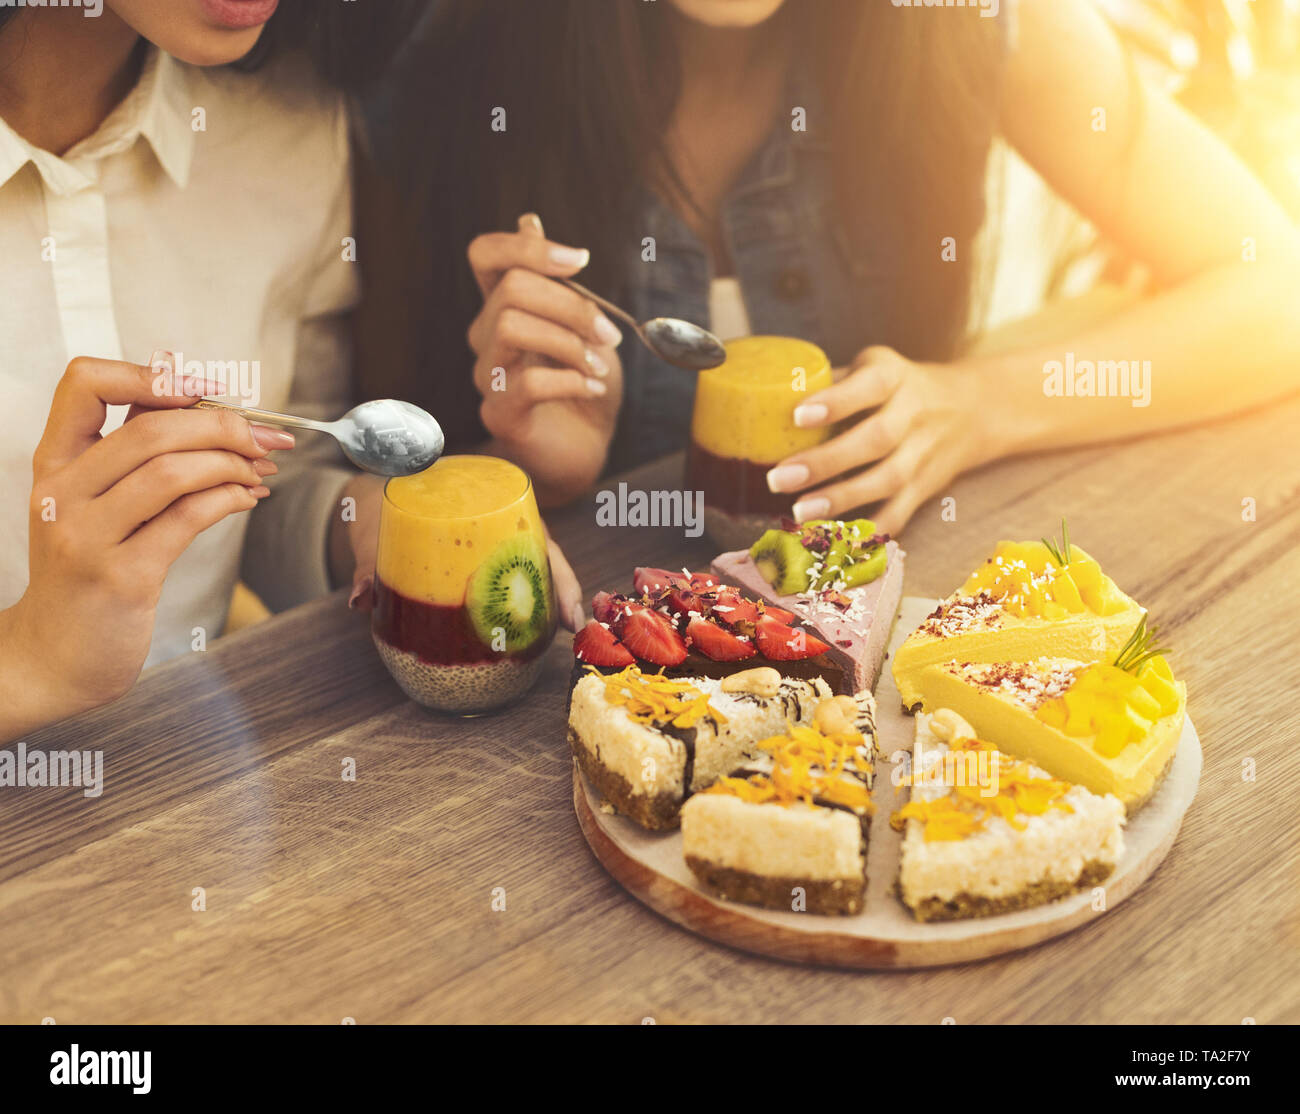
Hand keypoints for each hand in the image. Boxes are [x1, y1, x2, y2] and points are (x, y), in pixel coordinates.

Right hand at [0, 357, 291, 740]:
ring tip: (261, 473)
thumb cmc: (88, 573)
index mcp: (54, 462)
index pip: (85, 383)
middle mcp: (63, 492)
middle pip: (151, 428)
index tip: (209, 390)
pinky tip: (249, 499)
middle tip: (267, 438)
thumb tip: (201, 401)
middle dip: (225, 425)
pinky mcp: (122, 576)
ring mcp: (88, 535)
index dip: (152, 374)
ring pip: (173, 470)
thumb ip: (136, 456)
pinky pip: (188, 518)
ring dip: (234, 464)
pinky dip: (231, 499)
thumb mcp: (97, 505)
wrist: (55, 656)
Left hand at [346, 496, 583, 632]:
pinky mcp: (481, 563)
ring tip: (567, 634)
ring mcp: (491, 541)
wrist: (368, 507)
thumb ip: (366, 567)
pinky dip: (529, 604)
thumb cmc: (376, 516)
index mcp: (476, 502)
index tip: (567, 604)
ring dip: (552, 599)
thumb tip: (362, 601)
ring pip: (532, 566)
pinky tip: (540, 632)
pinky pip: (514, 579)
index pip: (528, 531)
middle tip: (574, 627)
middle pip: (541, 552)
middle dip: (564, 588)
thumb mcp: (373, 537)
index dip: (555, 568)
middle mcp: (493, 519)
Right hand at [467, 214, 623, 500]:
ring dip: (568, 342)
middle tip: (610, 335)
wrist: (584, 450)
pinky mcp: (500, 414)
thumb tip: (528, 219)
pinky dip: (569, 380)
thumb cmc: (582, 383)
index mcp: (504, 306)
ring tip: (599, 365)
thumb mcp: (581, 325)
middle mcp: (486, 337)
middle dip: (571, 305)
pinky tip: (592, 388)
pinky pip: (526, 383)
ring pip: (511, 327)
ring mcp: (487, 377)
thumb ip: (556, 280)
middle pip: (511, 289)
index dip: (528, 246)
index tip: (581, 261)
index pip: (485, 253)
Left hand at [764, 346, 1001, 535]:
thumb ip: (831, 384)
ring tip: (799, 512)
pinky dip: (871, 531)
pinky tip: (838, 544)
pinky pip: (901, 513)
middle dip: (826, 462)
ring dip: (842, 500)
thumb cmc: (900, 388)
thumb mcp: (874, 368)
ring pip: (888, 480)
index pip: (869, 385)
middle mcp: (913, 413)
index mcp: (894, 377)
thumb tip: (769, 401)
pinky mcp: (927, 487)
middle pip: (875, 439)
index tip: (798, 415)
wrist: (973, 408)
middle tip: (779, 479)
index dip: (835, 402)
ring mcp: (923, 453)